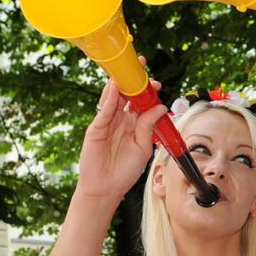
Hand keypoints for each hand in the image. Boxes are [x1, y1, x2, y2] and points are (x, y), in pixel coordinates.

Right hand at [76, 75, 166, 200]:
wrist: (107, 188)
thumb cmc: (125, 171)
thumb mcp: (143, 147)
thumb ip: (148, 126)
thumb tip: (160, 106)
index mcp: (134, 124)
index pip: (140, 102)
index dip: (147, 91)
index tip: (157, 84)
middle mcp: (120, 120)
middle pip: (126, 95)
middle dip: (134, 81)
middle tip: (142, 67)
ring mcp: (107, 122)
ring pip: (113, 98)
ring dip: (120, 84)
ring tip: (128, 71)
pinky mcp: (96, 128)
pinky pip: (103, 110)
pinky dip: (108, 98)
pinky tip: (114, 88)